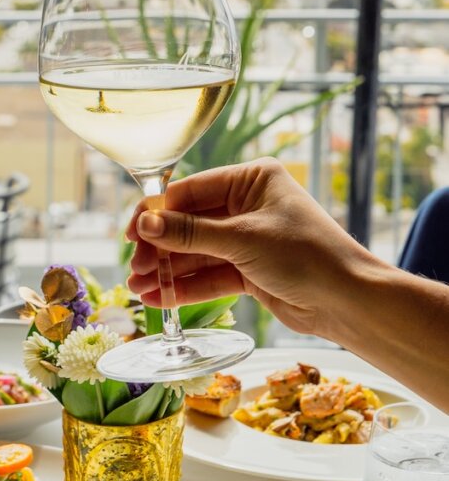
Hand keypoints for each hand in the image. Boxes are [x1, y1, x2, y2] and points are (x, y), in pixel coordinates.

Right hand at [126, 159, 372, 337]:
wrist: (349, 301)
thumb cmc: (306, 255)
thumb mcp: (243, 239)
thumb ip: (190, 233)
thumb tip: (144, 224)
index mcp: (251, 179)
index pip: (191, 191)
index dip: (157, 212)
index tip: (131, 233)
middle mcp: (247, 205)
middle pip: (189, 223)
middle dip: (160, 247)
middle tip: (134, 267)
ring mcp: (248, 238)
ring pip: (196, 252)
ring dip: (168, 270)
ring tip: (137, 288)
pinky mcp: (250, 271)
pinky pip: (210, 274)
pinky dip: (186, 286)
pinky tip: (159, 297)